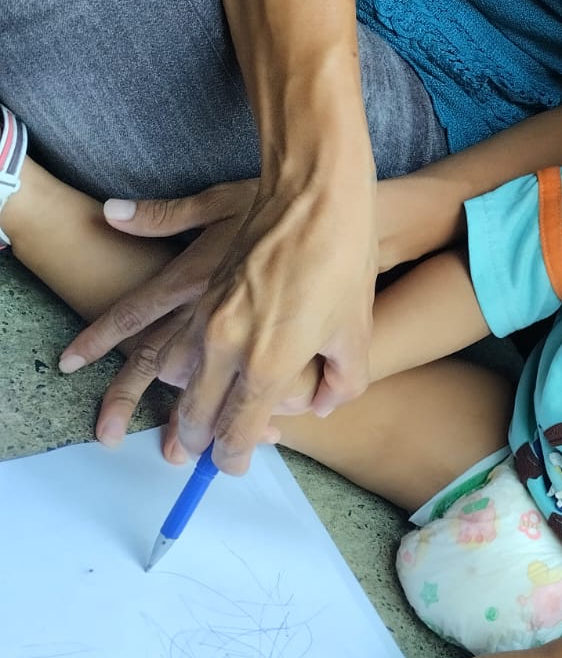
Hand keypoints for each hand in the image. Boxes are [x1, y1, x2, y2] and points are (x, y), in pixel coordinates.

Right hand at [62, 155, 377, 473]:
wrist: (321, 191)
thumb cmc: (348, 262)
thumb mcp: (358, 332)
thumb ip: (340, 382)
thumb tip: (320, 407)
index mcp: (268, 363)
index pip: (239, 428)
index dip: (233, 454)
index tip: (231, 465)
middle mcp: (226, 343)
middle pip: (190, 407)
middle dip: (183, 438)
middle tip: (178, 458)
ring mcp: (207, 310)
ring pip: (160, 367)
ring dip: (135, 397)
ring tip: (112, 426)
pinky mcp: (198, 280)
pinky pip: (159, 325)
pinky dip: (136, 346)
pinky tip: (107, 356)